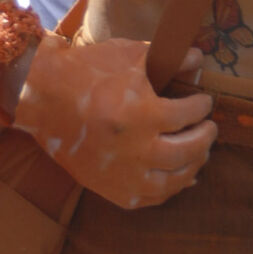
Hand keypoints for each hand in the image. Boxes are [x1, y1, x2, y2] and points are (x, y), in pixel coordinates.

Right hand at [12, 35, 215, 209]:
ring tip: (200, 152)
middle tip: (210, 127)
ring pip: (174, 180)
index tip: (204, 102)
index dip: (202, 106)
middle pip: (188, 150)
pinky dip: (170, 188)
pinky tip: (181, 178)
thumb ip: (168, 59)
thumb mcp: (128, 55)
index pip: (188, 115)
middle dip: (206, 137)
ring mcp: (123, 174)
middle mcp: (135, 150)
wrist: (43, 98)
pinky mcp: (111, 189)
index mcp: (141, 114)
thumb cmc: (86, 72)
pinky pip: (150, 198)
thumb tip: (199, 59)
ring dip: (194, 165)